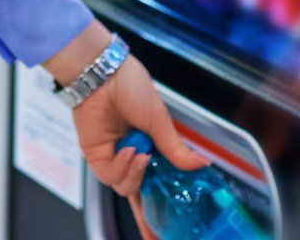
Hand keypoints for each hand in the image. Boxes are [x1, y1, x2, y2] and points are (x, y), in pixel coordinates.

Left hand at [48, 22, 206, 239]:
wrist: (103, 75)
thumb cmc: (130, 86)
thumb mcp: (160, 119)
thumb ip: (176, 148)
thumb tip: (202, 164)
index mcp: (151, 146)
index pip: (157, 183)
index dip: (162, 208)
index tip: (166, 233)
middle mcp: (133, 156)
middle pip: (141, 195)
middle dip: (149, 216)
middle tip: (158, 231)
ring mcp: (115, 158)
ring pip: (127, 188)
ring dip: (136, 174)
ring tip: (141, 153)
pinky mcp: (97, 157)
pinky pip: (113, 176)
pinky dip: (123, 167)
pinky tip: (129, 151)